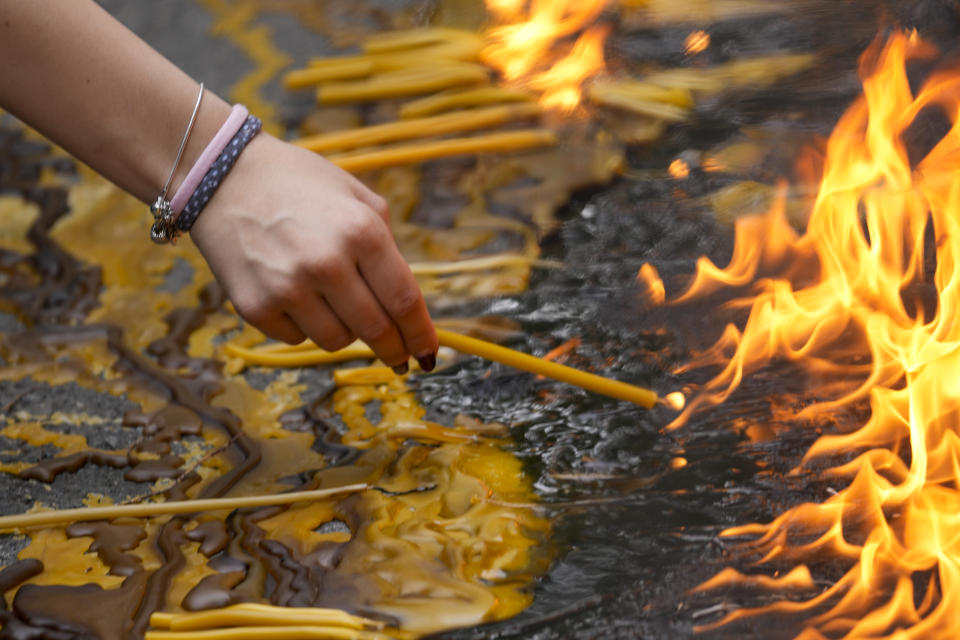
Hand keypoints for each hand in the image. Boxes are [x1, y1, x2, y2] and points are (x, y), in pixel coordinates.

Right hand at [190, 133, 437, 371]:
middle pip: (376, 330)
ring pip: (337, 341)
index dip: (421, 334)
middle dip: (394, 349)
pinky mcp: (255, 307)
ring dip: (346, 332)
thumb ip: (387, 244)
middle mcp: (327, 263)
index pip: (405, 300)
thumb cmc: (298, 182)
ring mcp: (288, 288)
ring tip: (332, 301)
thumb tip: (405, 302)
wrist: (220, 175)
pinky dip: (304, 325)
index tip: (428, 355)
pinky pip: (297, 339)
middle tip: (399, 357)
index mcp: (361, 231)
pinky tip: (293, 294)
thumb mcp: (356, 196)